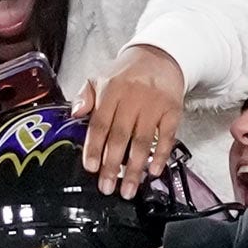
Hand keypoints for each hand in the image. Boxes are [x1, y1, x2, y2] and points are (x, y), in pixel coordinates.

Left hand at [73, 45, 184, 199]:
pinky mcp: (172, 111)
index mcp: (110, 90)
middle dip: (112, 165)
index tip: (91, 167)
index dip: (94, 147)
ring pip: (142, 142)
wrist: (160, 58)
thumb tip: (75, 114)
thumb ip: (85, 96)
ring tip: (128, 189)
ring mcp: (154, 105)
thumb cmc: (127, 74)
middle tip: (107, 187)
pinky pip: (166, 138)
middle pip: (120, 137)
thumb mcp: (100, 77)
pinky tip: (152, 171)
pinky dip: (159, 156)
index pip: (100, 123)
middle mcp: (132, 98)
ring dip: (134, 169)